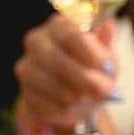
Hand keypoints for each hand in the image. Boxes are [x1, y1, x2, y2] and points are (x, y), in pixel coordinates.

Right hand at [14, 14, 118, 130]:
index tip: (108, 69)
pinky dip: (62, 109)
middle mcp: (36, 42)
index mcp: (58, 26)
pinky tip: (75, 109)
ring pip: (47, 83)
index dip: (90, 54)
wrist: (79, 96)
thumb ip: (105, 46)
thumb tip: (109, 25)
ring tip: (89, 100)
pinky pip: (42, 103)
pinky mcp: (25, 93)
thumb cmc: (92, 69)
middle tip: (103, 91)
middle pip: (56, 60)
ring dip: (73, 95)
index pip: (70, 36)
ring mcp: (26, 68)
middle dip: (82, 78)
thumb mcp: (105, 56)